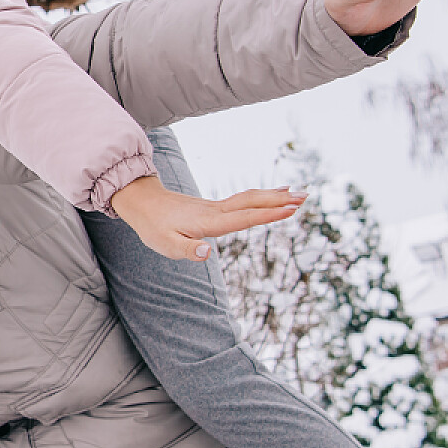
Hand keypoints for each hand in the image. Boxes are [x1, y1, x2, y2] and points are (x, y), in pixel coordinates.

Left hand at [109, 174, 304, 261]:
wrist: (141, 202)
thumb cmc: (153, 227)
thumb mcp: (165, 245)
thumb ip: (188, 250)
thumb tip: (208, 253)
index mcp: (208, 222)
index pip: (243, 218)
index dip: (267, 214)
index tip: (290, 210)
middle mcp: (216, 211)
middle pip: (252, 202)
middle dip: (279, 201)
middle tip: (307, 197)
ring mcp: (215, 206)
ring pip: (250, 198)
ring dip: (275, 196)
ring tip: (300, 194)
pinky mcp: (213, 207)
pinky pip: (243, 199)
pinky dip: (262, 196)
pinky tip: (273, 195)